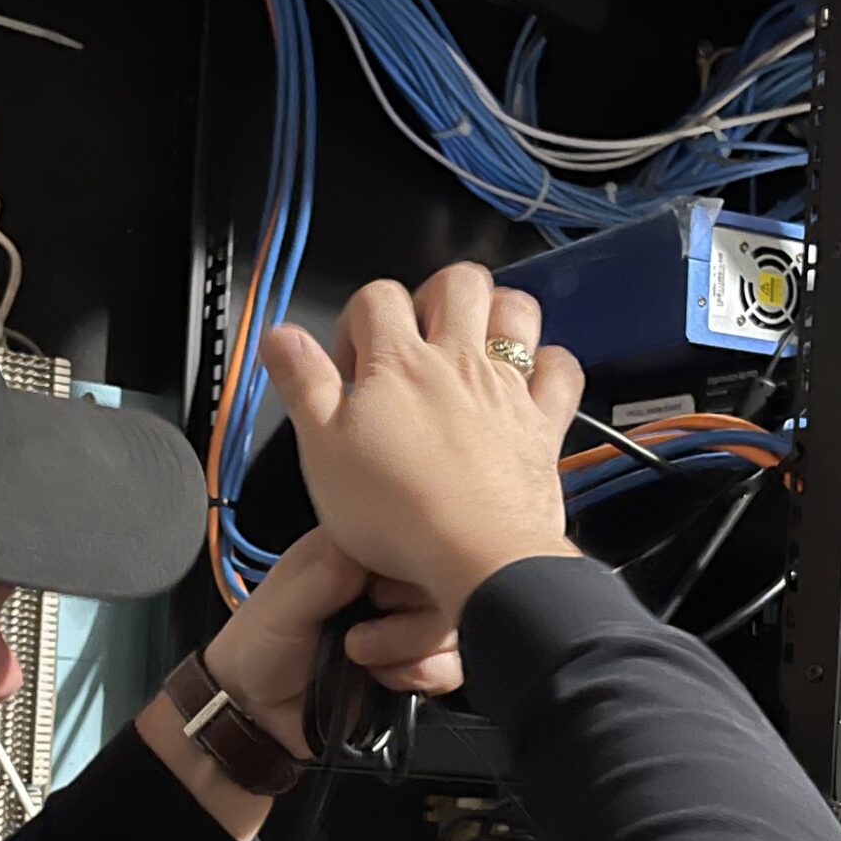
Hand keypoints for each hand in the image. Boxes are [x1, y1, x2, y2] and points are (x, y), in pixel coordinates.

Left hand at [202, 529, 464, 756]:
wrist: (259, 714)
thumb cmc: (258, 648)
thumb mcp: (285, 603)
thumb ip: (330, 571)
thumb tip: (380, 542)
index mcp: (360, 549)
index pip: (421, 535)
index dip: (414, 566)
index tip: (377, 595)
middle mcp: (392, 581)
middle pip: (450, 583)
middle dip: (412, 622)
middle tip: (359, 639)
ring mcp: (409, 622)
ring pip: (457, 626)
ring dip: (413, 652)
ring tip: (362, 660)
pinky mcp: (419, 663)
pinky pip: (454, 665)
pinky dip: (425, 676)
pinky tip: (385, 681)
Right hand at [259, 264, 583, 617]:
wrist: (477, 557)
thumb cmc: (401, 514)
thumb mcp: (322, 451)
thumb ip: (301, 385)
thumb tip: (279, 339)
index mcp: (397, 365)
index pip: (376, 297)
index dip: (357, 319)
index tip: (350, 361)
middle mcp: (457, 364)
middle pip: (457, 283)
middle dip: (434, 294)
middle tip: (417, 335)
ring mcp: (506, 391)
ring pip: (516, 312)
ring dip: (497, 312)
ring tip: (474, 338)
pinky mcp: (542, 426)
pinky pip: (562, 371)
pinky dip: (548, 365)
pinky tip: (530, 377)